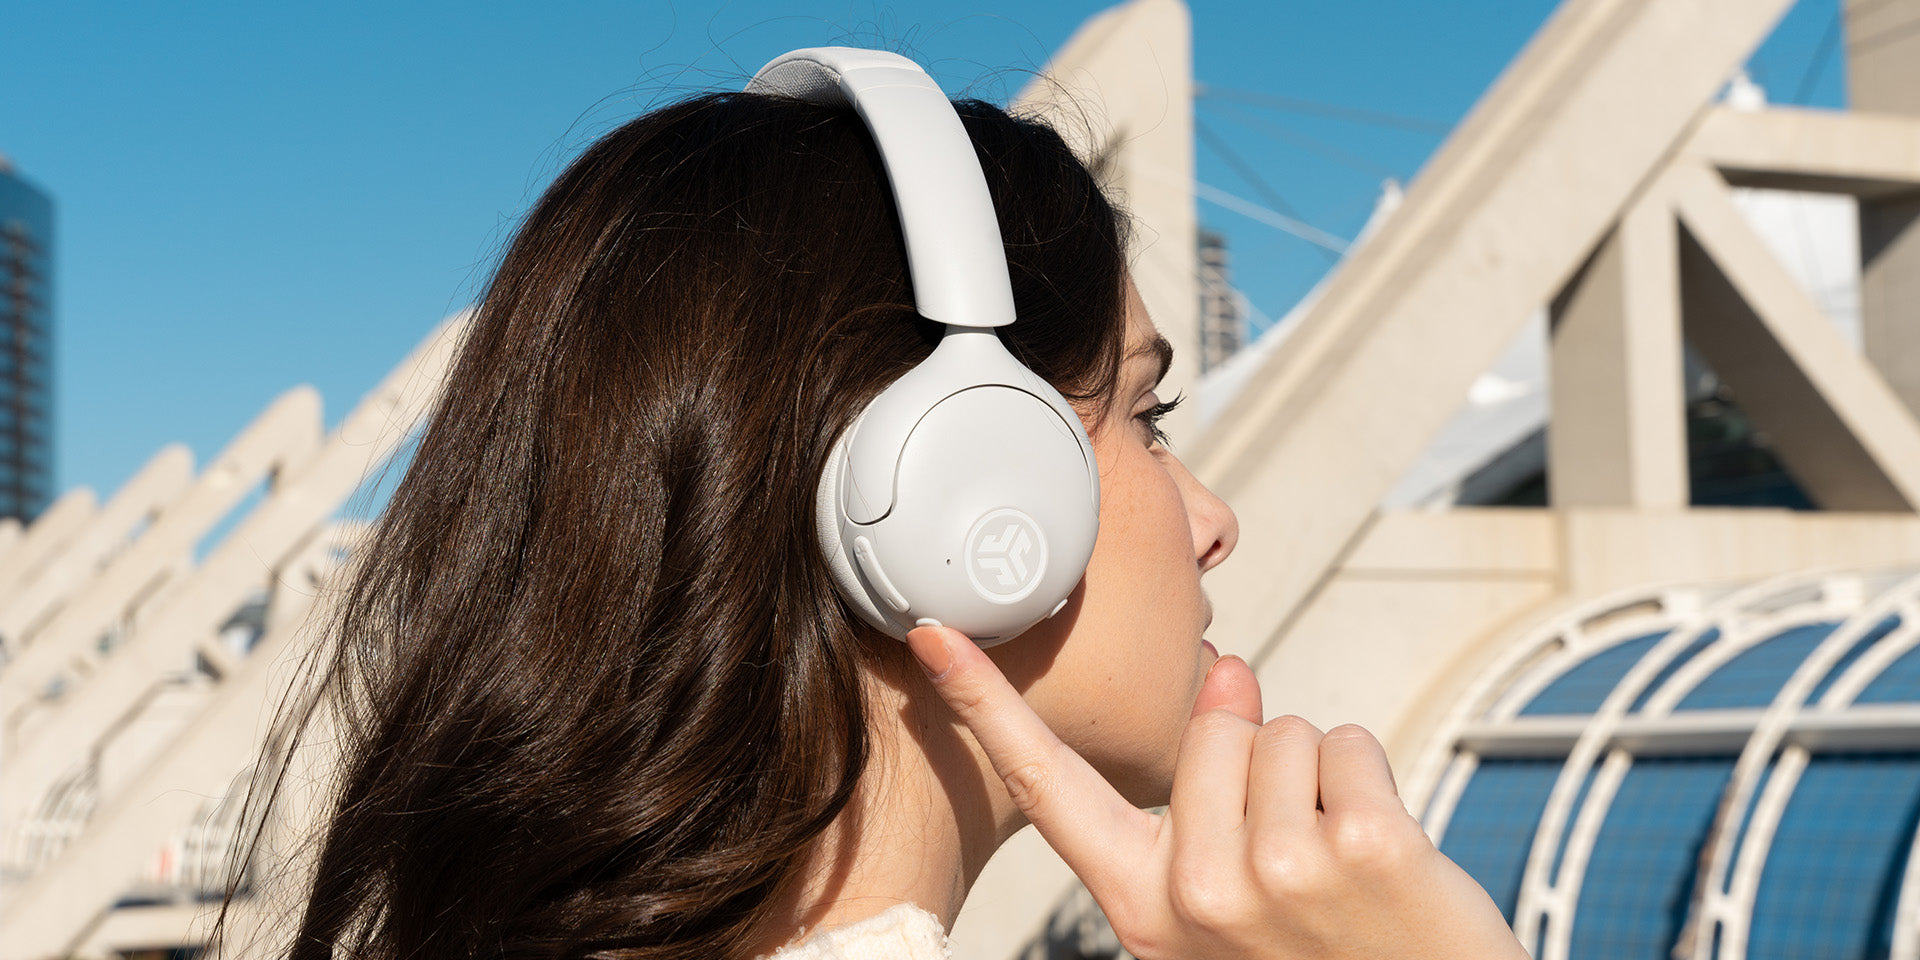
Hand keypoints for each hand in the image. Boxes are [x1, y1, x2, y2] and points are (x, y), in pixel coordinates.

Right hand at [906, 624, 1525, 959]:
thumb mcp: (1225, 906)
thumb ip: (1205, 792)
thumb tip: (1230, 668)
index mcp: (1142, 907)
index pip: (1048, 786)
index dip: (983, 705)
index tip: (933, 634)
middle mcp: (1198, 893)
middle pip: (1208, 729)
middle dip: (1256, 761)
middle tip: (1293, 855)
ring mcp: (1281, 873)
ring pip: (1281, 729)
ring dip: (1317, 775)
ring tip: (1336, 863)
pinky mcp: (1365, 849)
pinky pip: (1348, 742)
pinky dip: (1369, 780)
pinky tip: (1380, 857)